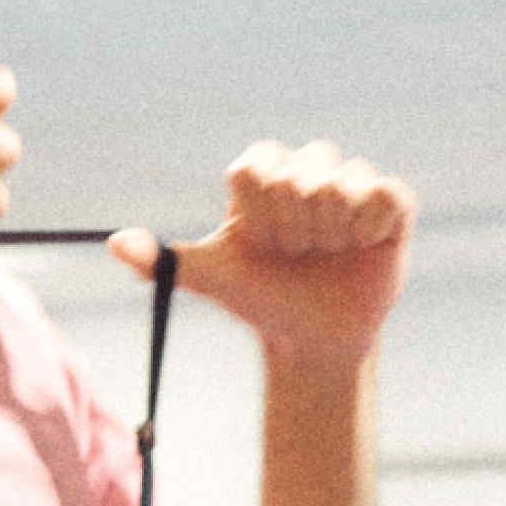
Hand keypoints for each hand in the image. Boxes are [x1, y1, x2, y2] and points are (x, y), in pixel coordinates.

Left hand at [118, 138, 414, 365]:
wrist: (314, 337)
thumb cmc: (261, 299)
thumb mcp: (210, 280)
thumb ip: (163, 260)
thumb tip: (114, 244)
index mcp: (261, 174)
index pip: (254, 171)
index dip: (257, 217)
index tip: (260, 245)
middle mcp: (305, 168)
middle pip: (297, 181)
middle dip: (294, 232)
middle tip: (298, 255)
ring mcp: (350, 182)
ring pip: (339, 187)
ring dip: (331, 235)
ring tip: (329, 253)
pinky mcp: (392, 200)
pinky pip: (384, 195)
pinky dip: (370, 229)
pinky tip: (363, 247)